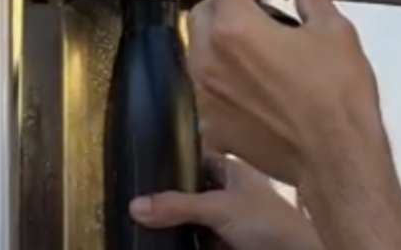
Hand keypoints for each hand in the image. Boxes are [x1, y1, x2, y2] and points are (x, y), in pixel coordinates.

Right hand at [129, 155, 321, 249]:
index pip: (198, 158)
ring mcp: (230, 222)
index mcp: (233, 171)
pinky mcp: (228, 245)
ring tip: (142, 222)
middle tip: (137, 200)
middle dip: (170, 199)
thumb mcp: (218, 208)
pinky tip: (164, 242)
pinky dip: (186, 242)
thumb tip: (134, 205)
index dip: (176, 160)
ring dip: (176, 224)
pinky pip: (200, 241)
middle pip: (192, 192)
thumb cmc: (266, 222)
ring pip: (195, 219)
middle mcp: (231, 193)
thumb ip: (178, 206)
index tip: (145, 164)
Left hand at [187, 0, 381, 185]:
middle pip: (206, 12)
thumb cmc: (337, 95)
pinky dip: (225, 72)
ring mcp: (207, 95)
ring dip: (222, 35)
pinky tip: (253, 77)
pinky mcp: (214, 124)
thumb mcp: (332, 32)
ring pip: (201, 50)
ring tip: (258, 38)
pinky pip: (209, 86)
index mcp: (235, 29)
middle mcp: (210, 59)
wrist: (335, 161)